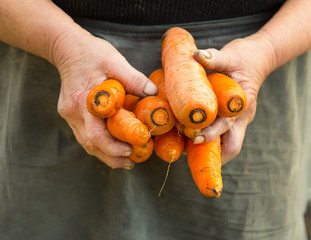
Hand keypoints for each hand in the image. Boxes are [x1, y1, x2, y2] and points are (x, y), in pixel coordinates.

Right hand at [51, 28, 157, 168]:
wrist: (67, 48)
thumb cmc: (91, 53)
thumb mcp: (114, 61)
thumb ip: (133, 78)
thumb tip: (153, 94)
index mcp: (84, 101)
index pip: (95, 135)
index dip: (113, 148)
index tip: (131, 150)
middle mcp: (73, 112)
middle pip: (90, 145)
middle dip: (112, 157)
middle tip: (132, 162)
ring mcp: (70, 115)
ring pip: (86, 143)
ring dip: (106, 154)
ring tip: (125, 160)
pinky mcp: (71, 115)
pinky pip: (84, 135)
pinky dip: (99, 144)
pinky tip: (112, 147)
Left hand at [193, 34, 275, 164]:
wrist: (259, 57)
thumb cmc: (246, 56)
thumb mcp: (231, 55)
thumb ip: (215, 57)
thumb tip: (197, 55)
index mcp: (243, 104)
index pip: (228, 125)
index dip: (212, 134)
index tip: (194, 138)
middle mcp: (242, 117)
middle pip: (231, 146)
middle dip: (213, 153)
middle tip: (188, 151)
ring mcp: (238, 119)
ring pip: (226, 144)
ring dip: (209, 149)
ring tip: (186, 149)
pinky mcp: (232, 118)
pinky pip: (222, 135)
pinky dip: (209, 140)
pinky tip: (191, 137)